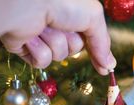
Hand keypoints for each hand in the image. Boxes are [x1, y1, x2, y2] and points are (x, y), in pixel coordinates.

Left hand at [1, 0, 115, 74]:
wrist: (29, 2)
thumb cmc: (63, 1)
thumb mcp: (92, 17)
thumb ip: (102, 43)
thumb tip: (110, 66)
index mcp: (71, 13)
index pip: (87, 40)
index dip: (96, 53)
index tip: (103, 69)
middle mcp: (55, 24)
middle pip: (73, 49)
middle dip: (71, 42)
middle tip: (63, 26)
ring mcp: (39, 36)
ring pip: (57, 56)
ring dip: (54, 43)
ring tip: (44, 26)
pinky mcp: (23, 47)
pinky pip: (41, 61)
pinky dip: (38, 50)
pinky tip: (31, 36)